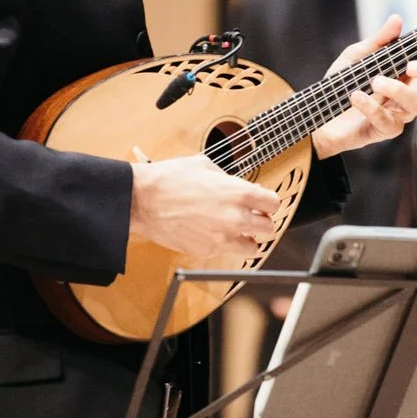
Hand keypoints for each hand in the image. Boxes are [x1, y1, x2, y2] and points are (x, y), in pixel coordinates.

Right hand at [129, 150, 279, 267]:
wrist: (142, 200)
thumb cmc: (169, 179)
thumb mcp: (204, 165)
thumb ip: (227, 179)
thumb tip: (235, 185)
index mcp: (238, 192)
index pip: (273, 203)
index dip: (268, 202)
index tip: (262, 202)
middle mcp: (235, 217)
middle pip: (269, 227)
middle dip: (261, 221)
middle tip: (251, 216)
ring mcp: (221, 237)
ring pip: (253, 248)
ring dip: (248, 238)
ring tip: (237, 231)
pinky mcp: (206, 251)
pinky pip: (227, 252)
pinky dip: (224, 245)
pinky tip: (213, 233)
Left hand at [310, 17, 416, 158]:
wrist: (316, 117)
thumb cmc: (339, 84)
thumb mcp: (355, 56)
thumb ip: (378, 41)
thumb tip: (398, 19)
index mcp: (410, 70)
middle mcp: (412, 90)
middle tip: (413, 65)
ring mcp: (401, 112)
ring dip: (396, 89)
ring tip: (373, 82)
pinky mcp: (386, 130)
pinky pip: (389, 120)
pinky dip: (371, 106)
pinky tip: (356, 97)